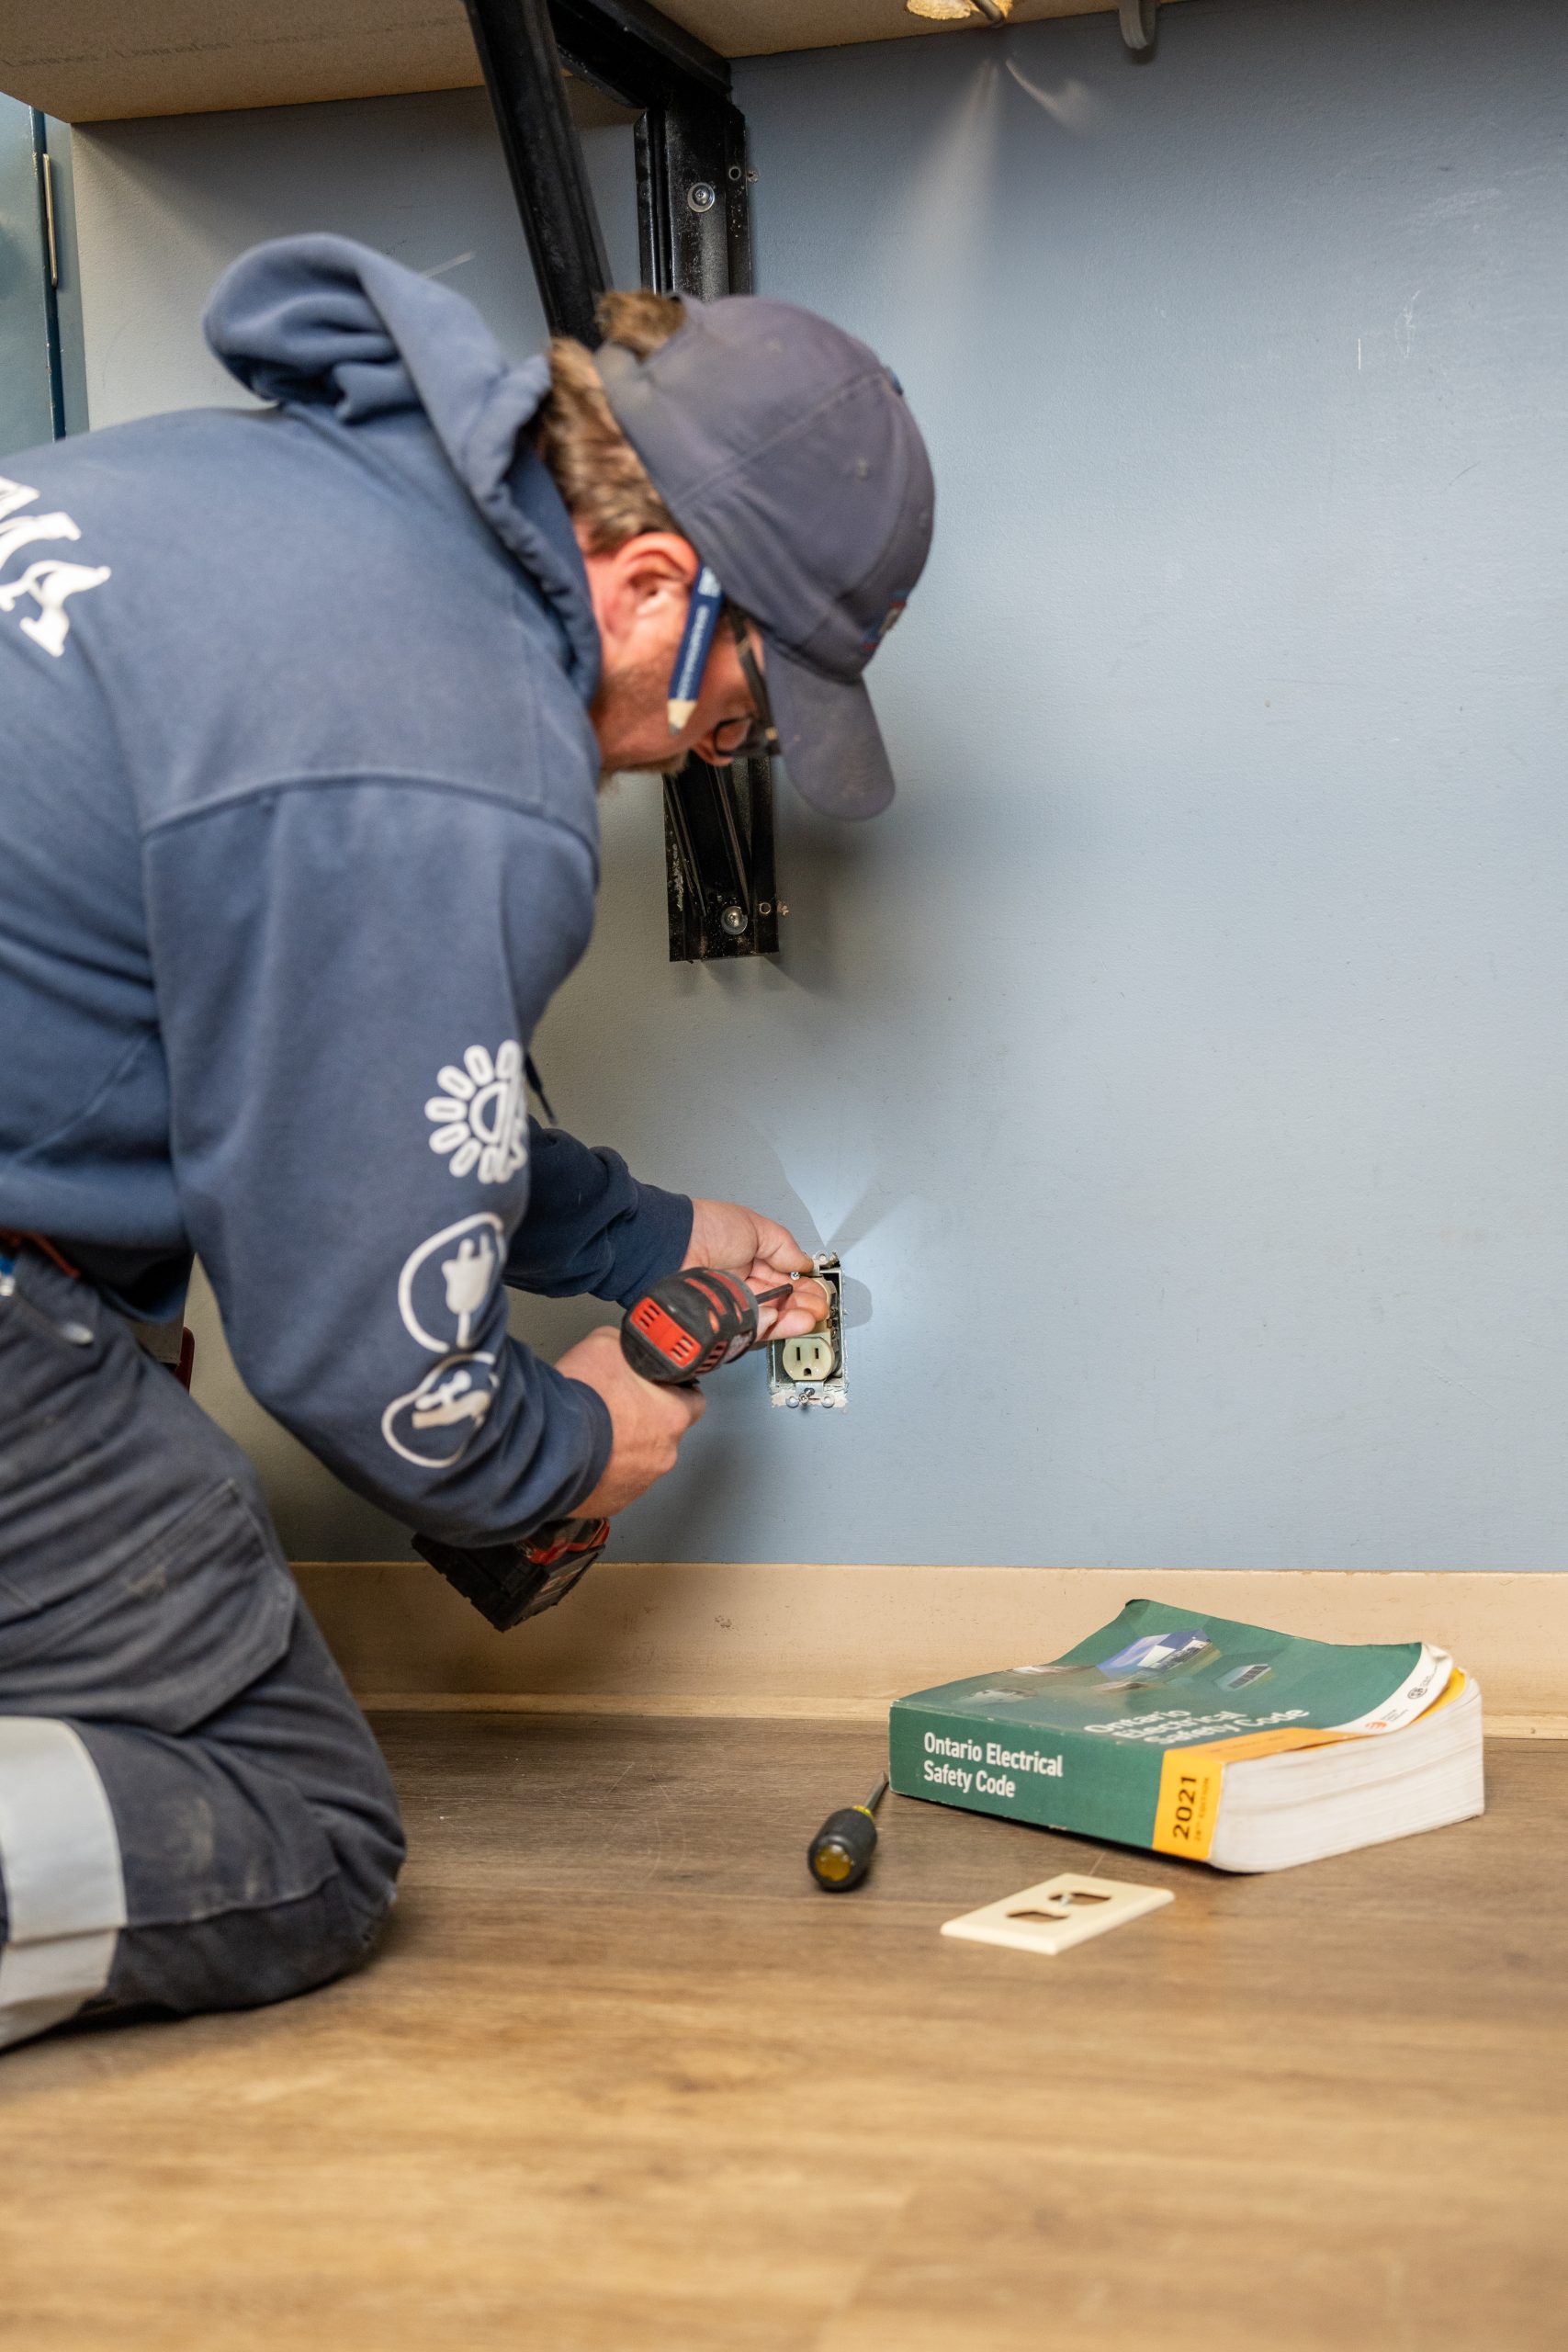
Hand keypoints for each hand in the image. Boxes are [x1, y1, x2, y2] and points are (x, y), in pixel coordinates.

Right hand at [557, 1324, 705, 1517]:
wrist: (546, 1444)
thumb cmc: (581, 1398)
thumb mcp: (606, 1345)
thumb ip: (627, 1348)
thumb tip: (625, 1349)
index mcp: (672, 1416)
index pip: (694, 1402)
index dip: (676, 1391)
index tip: (659, 1387)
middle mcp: (663, 1455)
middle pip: (663, 1434)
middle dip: (644, 1422)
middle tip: (614, 1407)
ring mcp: (639, 1484)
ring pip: (639, 1461)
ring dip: (622, 1449)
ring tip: (592, 1433)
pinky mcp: (613, 1503)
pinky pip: (614, 1484)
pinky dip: (602, 1472)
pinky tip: (582, 1456)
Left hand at [684, 1198, 827, 1340]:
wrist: (673, 1245)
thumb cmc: (705, 1228)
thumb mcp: (755, 1227)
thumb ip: (783, 1246)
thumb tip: (805, 1262)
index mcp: (749, 1258)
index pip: (784, 1277)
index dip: (804, 1285)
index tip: (820, 1291)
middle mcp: (741, 1282)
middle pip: (780, 1301)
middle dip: (804, 1305)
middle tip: (820, 1308)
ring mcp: (733, 1302)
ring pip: (770, 1317)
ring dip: (793, 1318)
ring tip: (810, 1317)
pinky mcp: (724, 1320)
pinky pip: (753, 1328)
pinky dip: (771, 1324)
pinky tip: (784, 1316)